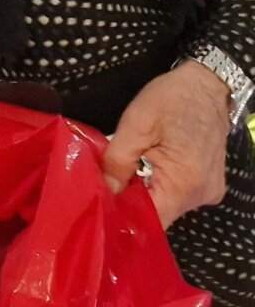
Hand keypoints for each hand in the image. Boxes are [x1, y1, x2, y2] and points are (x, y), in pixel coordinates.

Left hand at [103, 61, 231, 227]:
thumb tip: (105, 191)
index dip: (123, 217)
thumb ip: (118, 161)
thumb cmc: (171, 100)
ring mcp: (208, 191)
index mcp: (185, 183)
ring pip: (167, 205)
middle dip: (129, 204)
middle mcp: (201, 195)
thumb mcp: (136, 125)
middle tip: (101, 191)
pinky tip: (141, 172)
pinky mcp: (209, 183)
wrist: (207, 86)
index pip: (151, 220)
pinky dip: (158, 186)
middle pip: (159, 215)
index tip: (98, 208)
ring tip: (119, 178)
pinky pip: (177, 194)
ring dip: (143, 194)